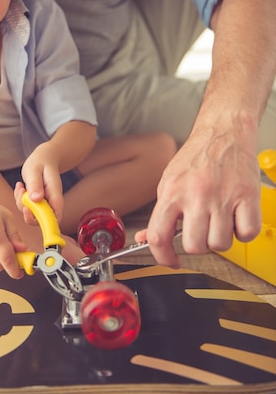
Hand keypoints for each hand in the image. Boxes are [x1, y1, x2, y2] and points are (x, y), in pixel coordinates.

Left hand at [17, 144, 63, 221]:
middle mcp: (51, 201)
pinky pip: (27, 207)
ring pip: (31, 213)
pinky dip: (20, 199)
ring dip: (21, 202)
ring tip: (20, 186)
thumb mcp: (35, 169)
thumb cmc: (41, 161)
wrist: (45, 157)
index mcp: (55, 194)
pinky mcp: (38, 202)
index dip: (42, 220)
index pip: (54, 216)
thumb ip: (35, 184)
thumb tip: (36, 200)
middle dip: (26, 210)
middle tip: (21, 193)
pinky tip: (20, 186)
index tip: (27, 209)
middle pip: (41, 219)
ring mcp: (45, 202)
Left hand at [135, 117, 261, 266]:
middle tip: (199, 230)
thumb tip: (146, 239)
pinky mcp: (247, 196)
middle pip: (194, 246)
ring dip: (220, 238)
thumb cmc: (196, 157)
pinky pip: (246, 234)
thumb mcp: (168, 181)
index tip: (170, 260)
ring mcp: (223, 197)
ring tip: (218, 220)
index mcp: (172, 192)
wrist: (223, 132)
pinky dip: (242, 231)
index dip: (162, 256)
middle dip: (197, 244)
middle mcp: (196, 195)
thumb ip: (160, 213)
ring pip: (220, 244)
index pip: (159, 236)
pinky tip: (236, 218)